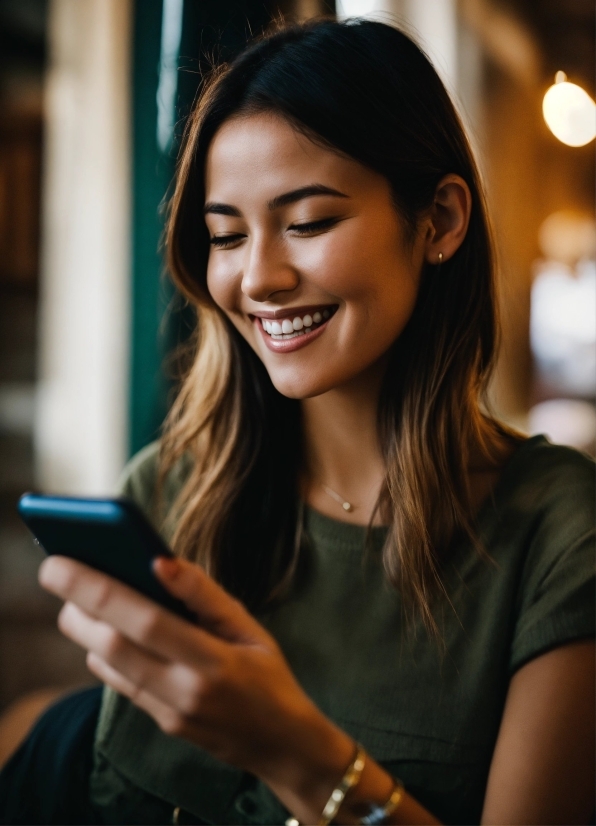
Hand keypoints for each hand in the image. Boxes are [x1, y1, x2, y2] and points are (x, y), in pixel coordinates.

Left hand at [38, 555, 353, 797]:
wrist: (280, 743)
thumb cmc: (268, 674)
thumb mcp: (250, 627)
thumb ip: (205, 594)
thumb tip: (160, 561)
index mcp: (213, 661)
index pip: (146, 621)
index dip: (101, 590)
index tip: (66, 562)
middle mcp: (185, 692)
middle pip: (115, 645)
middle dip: (77, 606)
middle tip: (54, 571)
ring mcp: (169, 713)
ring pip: (110, 667)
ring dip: (83, 630)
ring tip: (71, 598)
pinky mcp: (161, 724)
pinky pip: (121, 684)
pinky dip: (102, 654)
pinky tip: (99, 632)